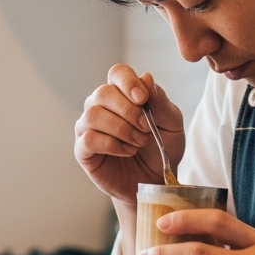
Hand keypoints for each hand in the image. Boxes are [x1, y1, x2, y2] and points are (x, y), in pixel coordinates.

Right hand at [74, 64, 184, 203]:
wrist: (154, 181)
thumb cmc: (161, 149)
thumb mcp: (171, 124)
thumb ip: (160, 101)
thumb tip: (146, 77)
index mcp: (122, 94)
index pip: (117, 73)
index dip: (128, 82)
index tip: (143, 99)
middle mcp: (101, 106)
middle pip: (103, 93)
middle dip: (129, 111)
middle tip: (146, 129)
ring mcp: (88, 127)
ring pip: (93, 115)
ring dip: (121, 129)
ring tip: (138, 142)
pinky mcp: (83, 149)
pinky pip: (88, 138)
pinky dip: (112, 145)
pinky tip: (126, 151)